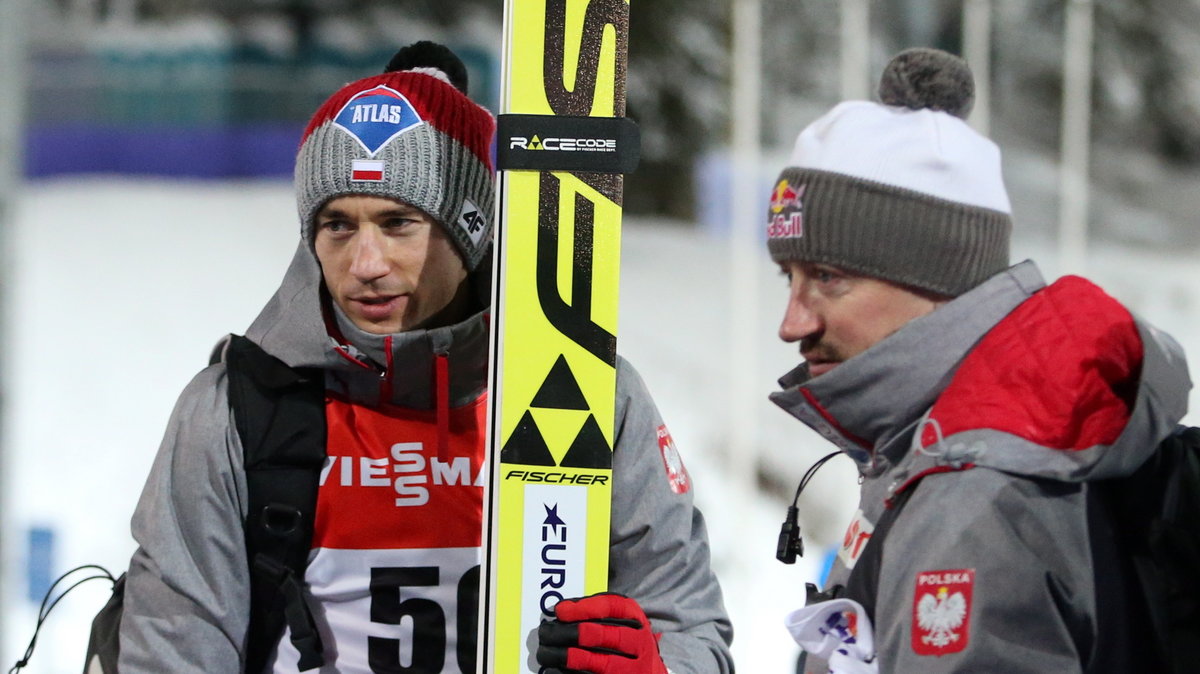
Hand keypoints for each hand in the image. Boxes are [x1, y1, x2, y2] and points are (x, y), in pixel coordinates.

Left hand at [536, 593, 668, 673]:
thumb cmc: (627, 643)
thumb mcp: (621, 622)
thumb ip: (596, 613)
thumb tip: (562, 611)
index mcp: (636, 620)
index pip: (612, 607)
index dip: (585, 608)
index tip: (560, 611)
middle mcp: (640, 644)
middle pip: (604, 636)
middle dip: (572, 633)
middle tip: (547, 633)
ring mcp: (635, 669)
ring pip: (601, 663)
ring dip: (569, 658)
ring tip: (546, 653)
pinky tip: (556, 670)